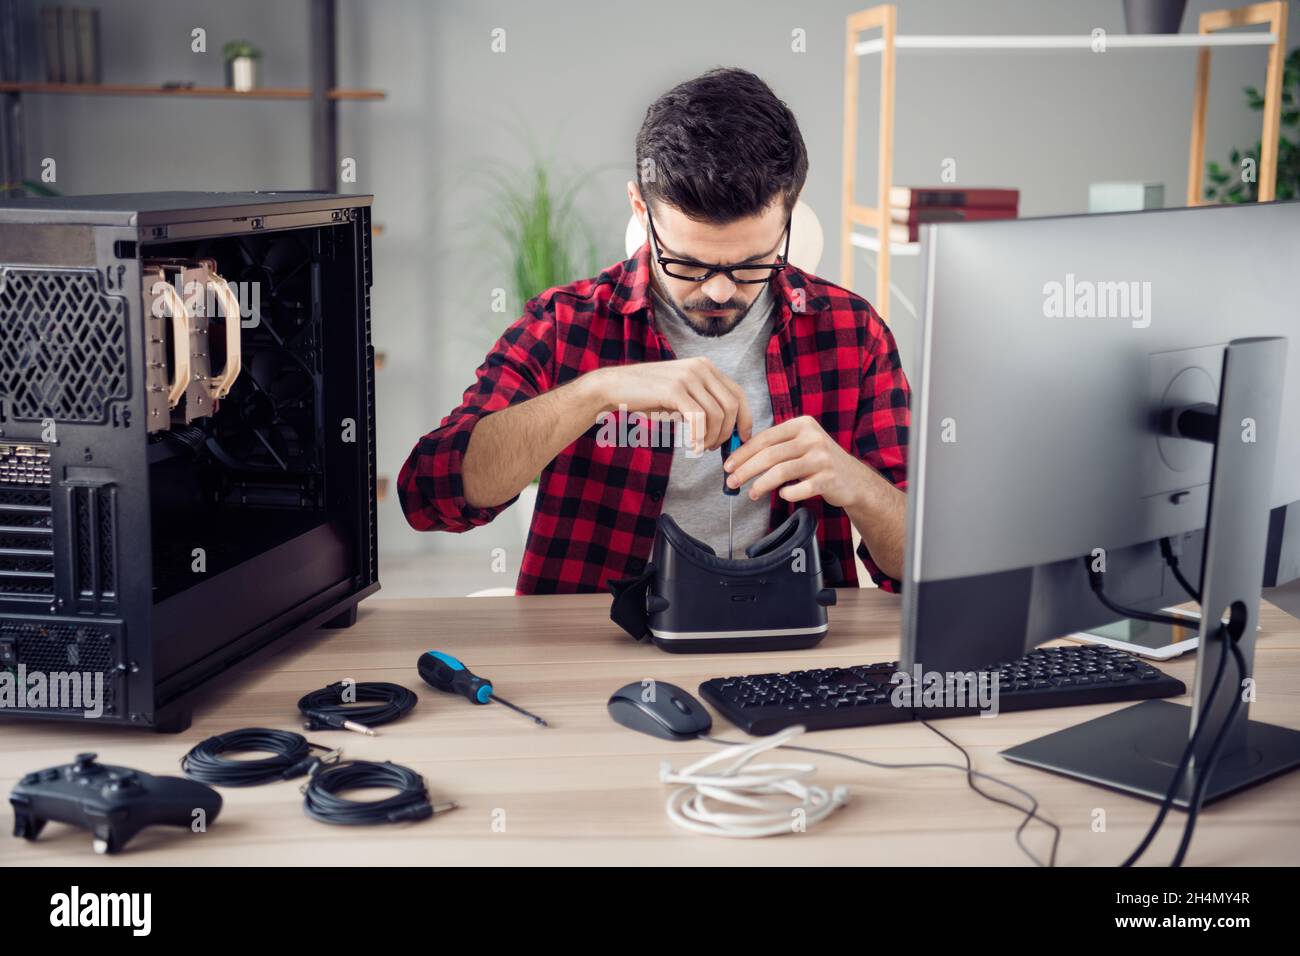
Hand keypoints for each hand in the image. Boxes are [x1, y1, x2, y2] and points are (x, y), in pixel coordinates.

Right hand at [585, 357, 753, 452]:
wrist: (615, 387)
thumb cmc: (647, 396)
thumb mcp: (681, 397)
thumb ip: (703, 406)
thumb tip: (726, 429)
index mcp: (705, 367)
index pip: (738, 393)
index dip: (746, 418)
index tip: (742, 438)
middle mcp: (701, 368)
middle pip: (732, 405)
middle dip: (728, 432)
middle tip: (714, 448)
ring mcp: (689, 377)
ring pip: (718, 414)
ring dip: (712, 437)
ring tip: (701, 447)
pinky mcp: (675, 389)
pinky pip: (699, 419)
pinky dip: (699, 437)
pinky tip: (693, 447)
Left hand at [723, 415, 867, 507]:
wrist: (854, 479)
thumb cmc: (820, 462)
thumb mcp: (801, 444)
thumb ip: (776, 446)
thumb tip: (739, 459)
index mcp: (802, 424)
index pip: (765, 438)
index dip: (743, 453)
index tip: (728, 465)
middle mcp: (812, 438)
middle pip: (769, 455)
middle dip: (746, 470)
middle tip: (732, 481)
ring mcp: (822, 458)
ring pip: (781, 472)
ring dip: (761, 485)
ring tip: (751, 493)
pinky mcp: (828, 479)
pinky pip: (799, 489)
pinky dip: (786, 494)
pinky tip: (782, 495)